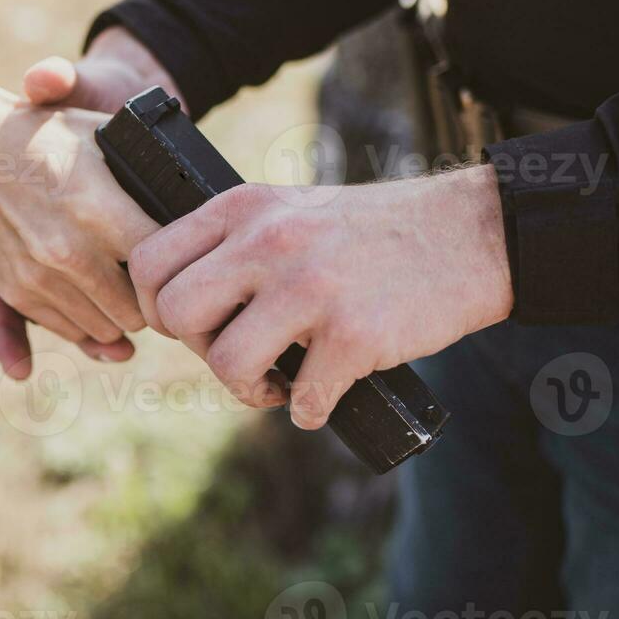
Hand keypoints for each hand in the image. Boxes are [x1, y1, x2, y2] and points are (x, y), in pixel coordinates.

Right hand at [0, 27, 182, 372]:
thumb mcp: (104, 140)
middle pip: (139, 311)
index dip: (181, 272)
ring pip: (106, 329)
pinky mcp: (17, 289)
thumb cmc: (48, 137)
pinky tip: (96, 302)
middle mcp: (69, 250)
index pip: (162, 267)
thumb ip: (149, 174)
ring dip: (121, 318)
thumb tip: (197, 208)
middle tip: (160, 290)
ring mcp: (39, 275)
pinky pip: (68, 329)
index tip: (188, 270)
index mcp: (99, 209)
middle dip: (153, 303)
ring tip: (128, 295)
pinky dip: (86, 323)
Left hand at [126, 165, 513, 428]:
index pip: (149, 262)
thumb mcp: (290, 211)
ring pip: (227, 365)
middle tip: (239, 351)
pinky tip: (328, 392)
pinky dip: (312, 410)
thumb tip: (176, 308)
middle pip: (175, 316)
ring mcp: (310, 287)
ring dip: (250, 390)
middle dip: (200, 349)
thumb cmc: (373, 231)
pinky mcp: (354, 334)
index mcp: (244, 208)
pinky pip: (302, 402)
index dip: (156, 308)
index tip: (195, 325)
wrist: (469, 233)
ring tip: (281, 380)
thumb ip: (235, 244)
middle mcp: (267, 241)